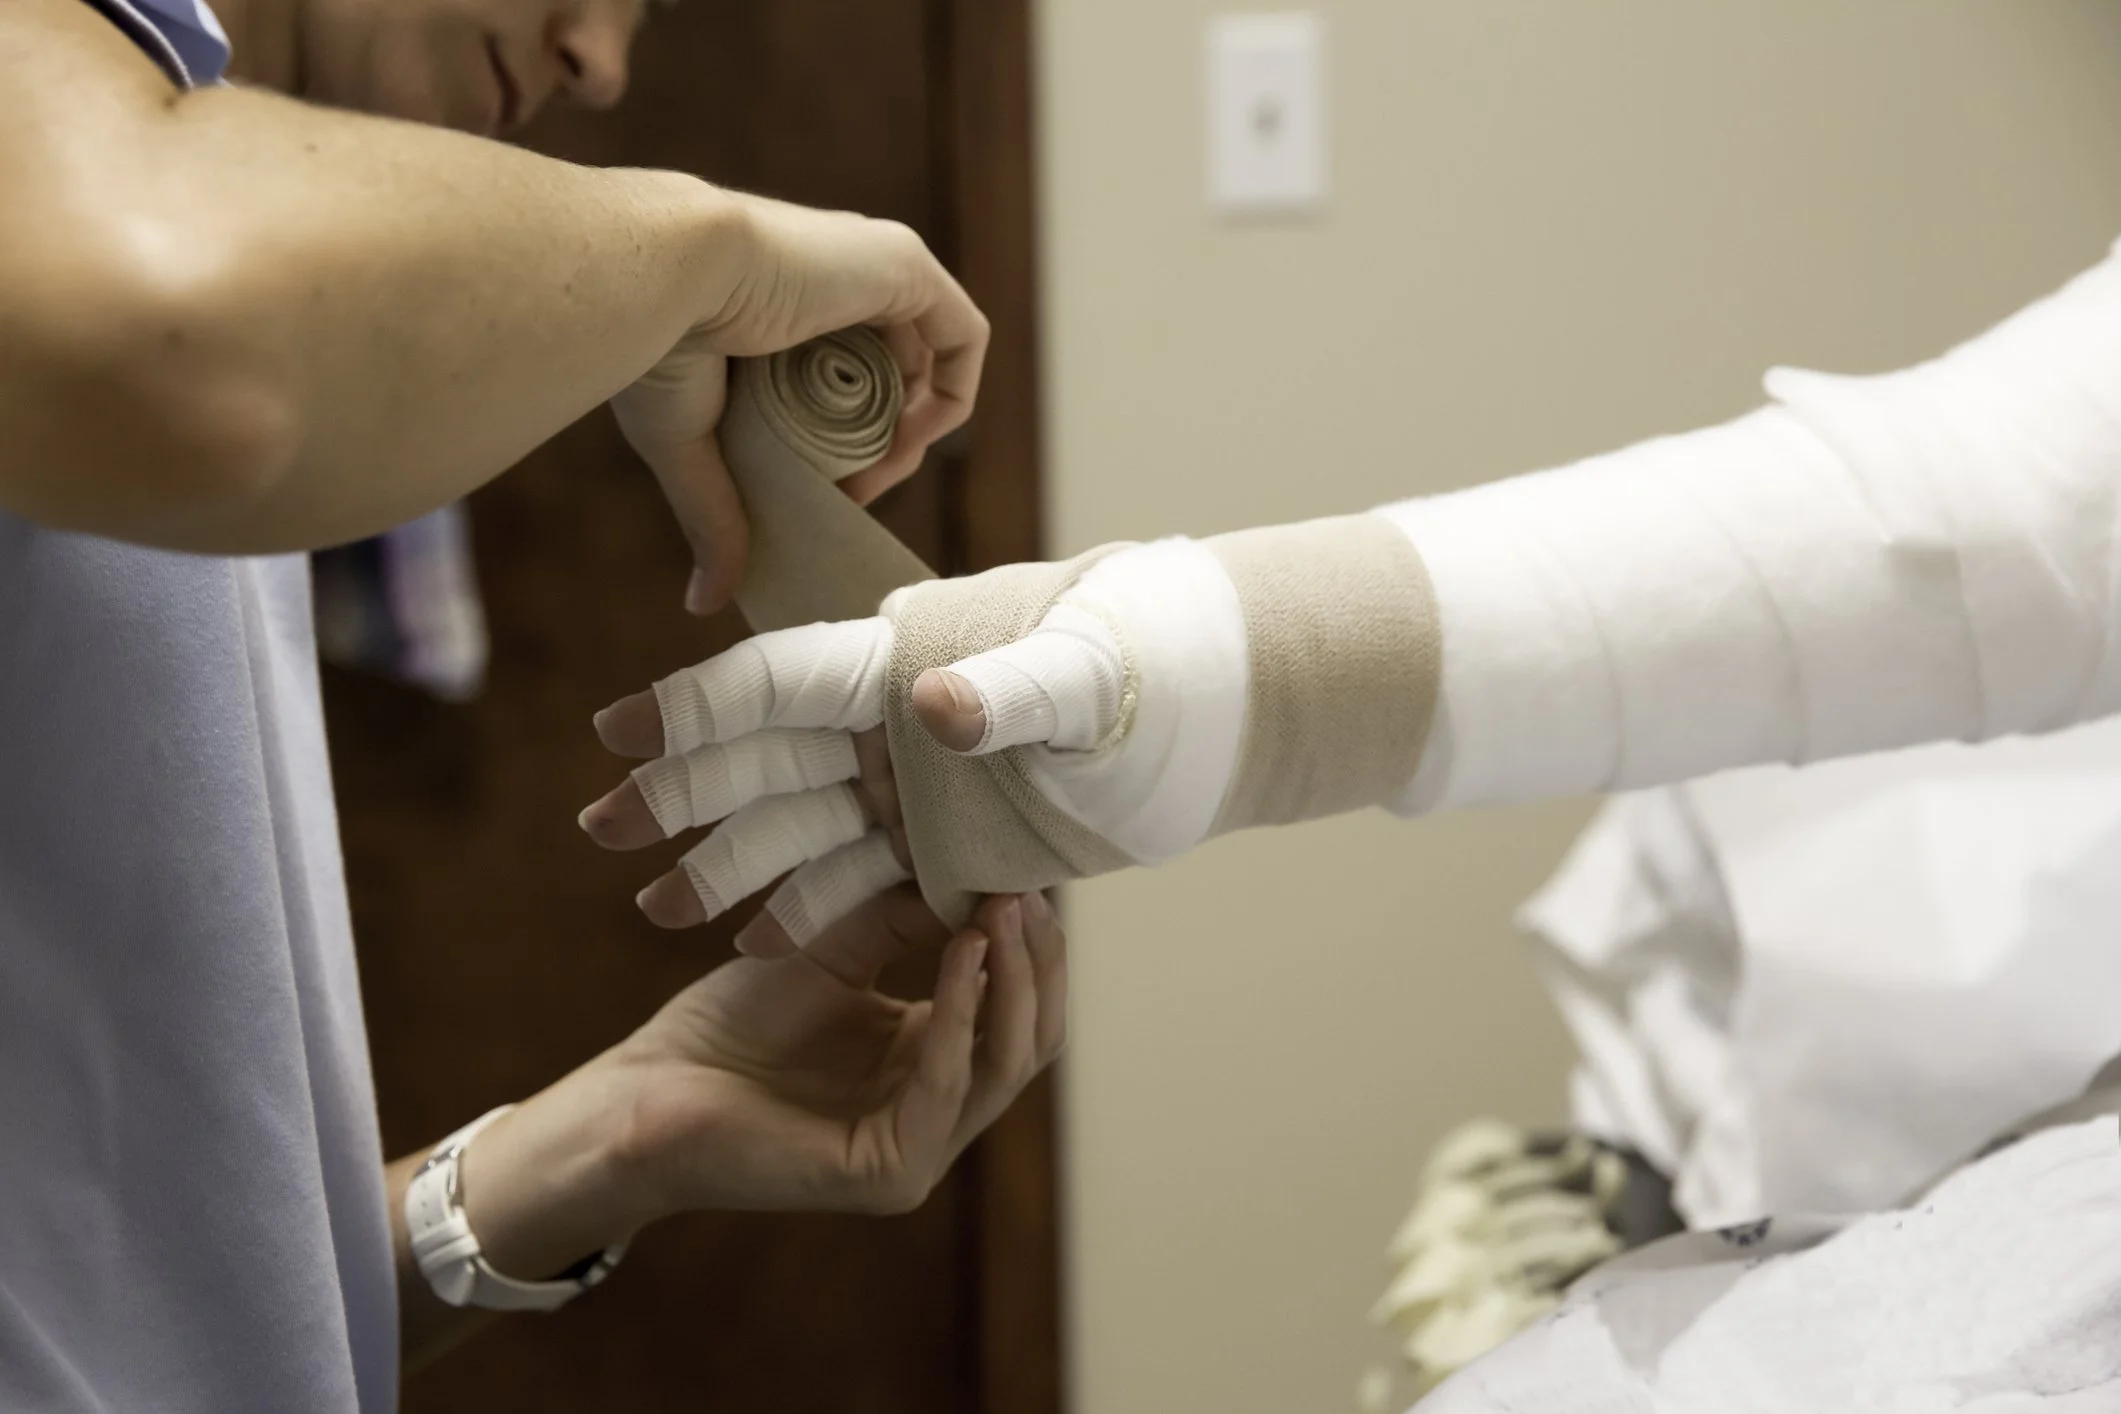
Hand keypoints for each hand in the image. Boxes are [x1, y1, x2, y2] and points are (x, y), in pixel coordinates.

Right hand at [575, 547, 1202, 951]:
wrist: (1206, 704)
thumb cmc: (1150, 671)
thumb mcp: (1086, 681)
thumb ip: (1008, 691)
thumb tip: (931, 705)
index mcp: (908, 664)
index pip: (781, 677)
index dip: (696, 703)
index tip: (616, 730)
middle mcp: (895, 724)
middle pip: (766, 754)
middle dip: (681, 790)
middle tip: (601, 826)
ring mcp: (914, 786)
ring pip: (801, 825)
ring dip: (726, 861)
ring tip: (652, 901)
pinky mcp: (946, 842)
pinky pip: (860, 880)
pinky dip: (803, 906)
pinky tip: (748, 937)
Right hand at [613, 194, 989, 614]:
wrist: (663, 279)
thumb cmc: (655, 343)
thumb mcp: (687, 443)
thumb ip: (712, 515)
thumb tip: (706, 601)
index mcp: (779, 304)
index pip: (837, 383)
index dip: (844, 449)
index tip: (821, 492)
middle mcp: (830, 279)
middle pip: (886, 379)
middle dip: (877, 449)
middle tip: (846, 492)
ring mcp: (870, 267)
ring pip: (922, 366)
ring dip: (911, 436)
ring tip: (869, 476)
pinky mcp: (904, 264)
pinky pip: (962, 338)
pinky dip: (951, 396)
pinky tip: (910, 440)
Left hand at [615, 888, 1064, 1214]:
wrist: (647, 1090)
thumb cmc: (730, 1026)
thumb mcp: (837, 949)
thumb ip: (907, 918)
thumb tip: (985, 872)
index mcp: (931, 1066)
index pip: (1019, 1012)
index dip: (1032, 945)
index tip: (1029, 872)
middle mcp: (937, 1115)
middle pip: (1032, 1041)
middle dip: (1038, 962)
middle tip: (1028, 892)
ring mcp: (918, 1151)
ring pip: (1006, 1065)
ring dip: (1011, 981)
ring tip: (1002, 911)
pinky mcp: (887, 1172)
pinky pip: (945, 1085)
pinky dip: (960, 1012)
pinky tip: (960, 952)